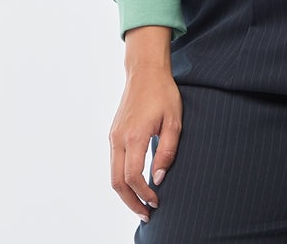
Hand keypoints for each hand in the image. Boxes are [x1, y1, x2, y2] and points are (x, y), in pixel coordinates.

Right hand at [108, 65, 182, 221]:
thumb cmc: (163, 93)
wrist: (145, 71)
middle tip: (146, 214)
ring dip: (125, 193)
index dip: (144, 194)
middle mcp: (118, 139)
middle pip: (117, 182)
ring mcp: (113, 136)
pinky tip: (136, 184)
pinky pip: (114, 163)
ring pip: (113, 175)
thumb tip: (158, 178)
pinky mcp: (113, 134)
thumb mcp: (174, 121)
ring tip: (142, 203)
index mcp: (134, 136)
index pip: (133, 177)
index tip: (157, 201)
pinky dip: (122, 179)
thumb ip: (167, 151)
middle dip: (131, 202)